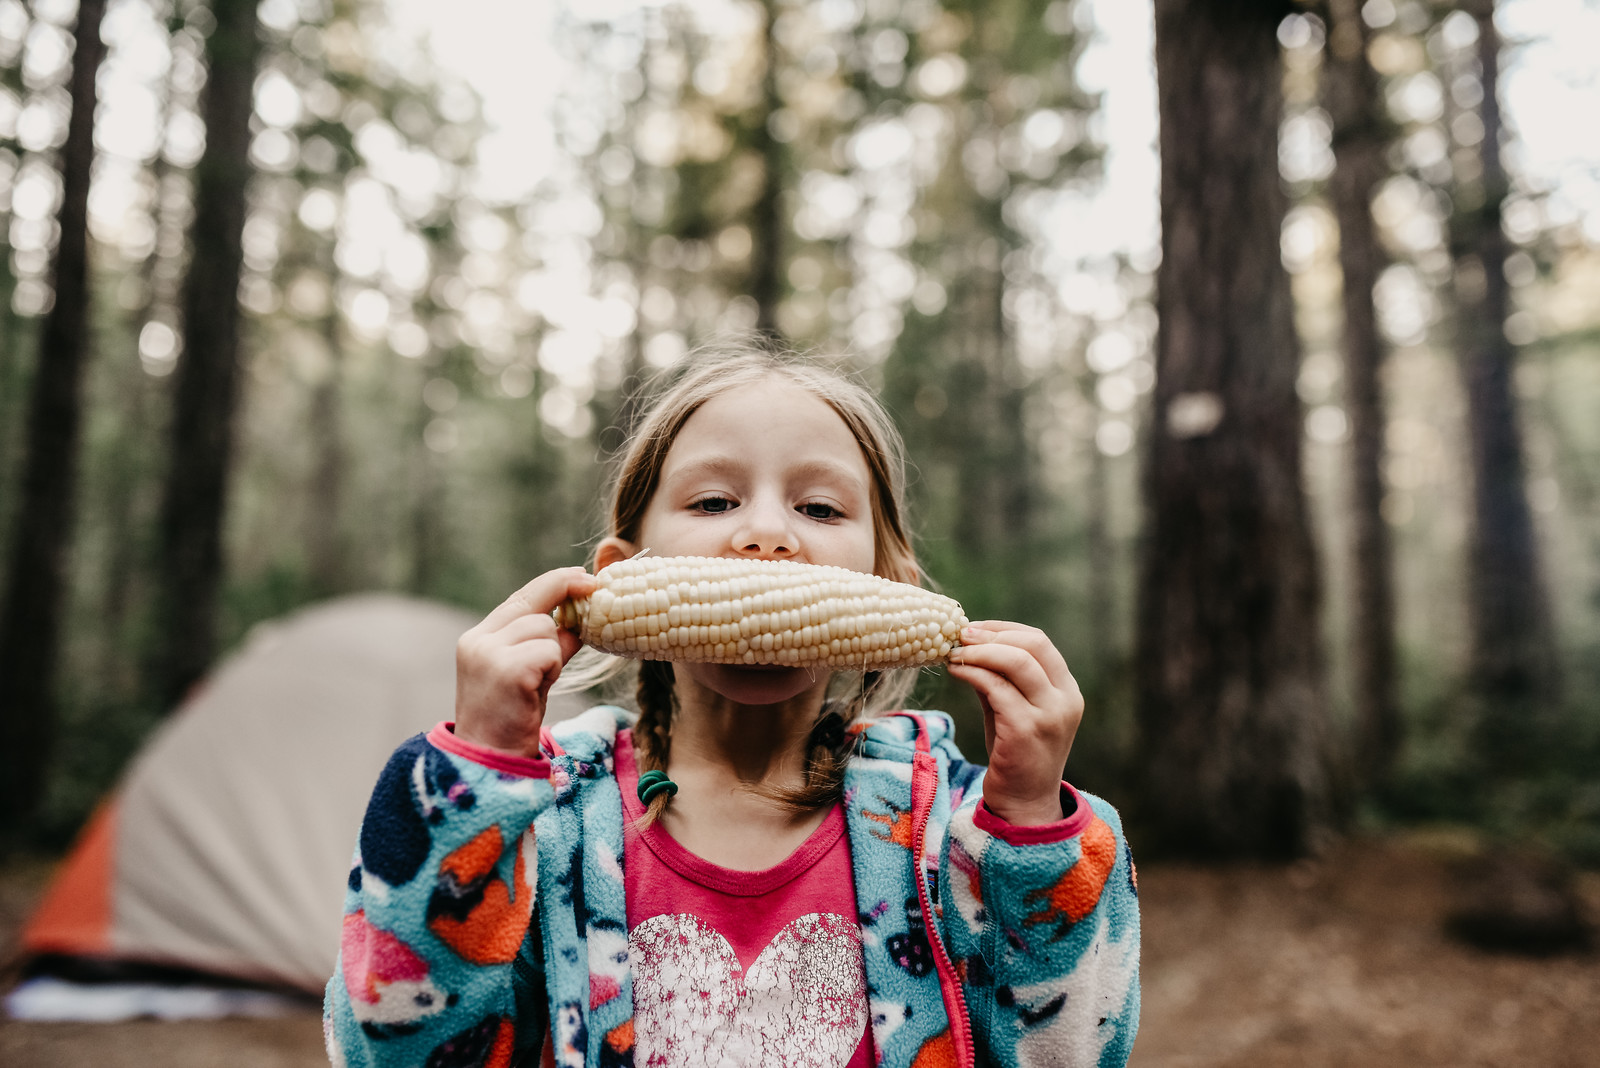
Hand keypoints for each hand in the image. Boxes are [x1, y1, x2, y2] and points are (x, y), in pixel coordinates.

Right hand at [454, 567, 596, 757]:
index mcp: (478, 637)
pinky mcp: (508, 670)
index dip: (556, 583)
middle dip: (565, 597)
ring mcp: (489, 653)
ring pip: (546, 627)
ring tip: (538, 683)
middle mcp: (478, 640)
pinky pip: (549, 651)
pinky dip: (553, 668)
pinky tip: (536, 690)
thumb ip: (549, 644)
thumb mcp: (530, 672)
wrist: (491, 760)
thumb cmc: (512, 718)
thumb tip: (580, 620)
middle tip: (590, 597)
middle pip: (534, 600)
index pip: (522, 596)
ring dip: (554, 654)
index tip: (585, 578)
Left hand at [946, 621, 1083, 825]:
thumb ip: (999, 678)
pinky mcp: (1026, 730)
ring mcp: (1049, 715)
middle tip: (960, 635)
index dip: (1004, 629)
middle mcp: (1065, 700)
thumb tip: (968, 644)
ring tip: (954, 653)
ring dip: (979, 651)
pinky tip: (956, 672)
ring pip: (1016, 661)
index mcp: (1067, 690)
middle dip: (992, 635)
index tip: (974, 627)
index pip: (1040, 641)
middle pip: (1033, 644)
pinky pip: (996, 688)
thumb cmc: (1015, 754)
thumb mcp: (1010, 709)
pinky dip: (973, 673)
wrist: (1023, 804)